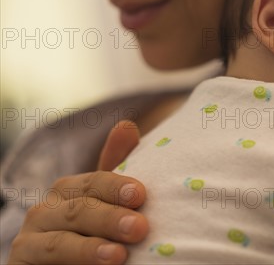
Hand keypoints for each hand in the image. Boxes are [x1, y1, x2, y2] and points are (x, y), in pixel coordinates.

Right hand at [8, 121, 147, 263]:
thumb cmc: (94, 234)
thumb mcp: (109, 203)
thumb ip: (117, 167)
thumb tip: (127, 125)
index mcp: (68, 190)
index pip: (93, 182)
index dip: (115, 187)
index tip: (141, 195)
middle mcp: (44, 212)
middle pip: (78, 211)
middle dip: (110, 218)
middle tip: (140, 228)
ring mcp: (28, 242)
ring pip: (59, 242)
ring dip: (90, 249)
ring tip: (120, 256)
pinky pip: (44, 264)